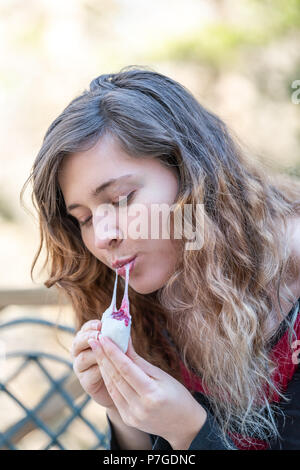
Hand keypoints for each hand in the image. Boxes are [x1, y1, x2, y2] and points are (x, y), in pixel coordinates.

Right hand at [71, 319, 116, 409]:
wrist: (122, 387)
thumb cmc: (121, 364)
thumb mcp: (122, 349)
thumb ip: (121, 339)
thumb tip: (125, 326)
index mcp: (88, 340)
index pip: (85, 329)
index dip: (91, 326)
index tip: (100, 324)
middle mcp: (80, 353)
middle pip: (77, 342)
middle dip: (88, 337)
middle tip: (99, 335)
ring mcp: (81, 368)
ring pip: (82, 358)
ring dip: (94, 353)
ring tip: (106, 350)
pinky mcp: (85, 382)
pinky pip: (89, 374)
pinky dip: (98, 369)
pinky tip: (108, 366)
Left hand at [88, 335, 206, 448]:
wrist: (184, 425)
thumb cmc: (176, 394)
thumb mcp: (162, 375)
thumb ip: (139, 361)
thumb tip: (124, 341)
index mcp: (152, 394)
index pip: (126, 369)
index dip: (112, 352)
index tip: (103, 337)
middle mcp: (140, 407)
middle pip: (116, 377)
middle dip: (103, 356)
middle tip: (94, 339)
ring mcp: (132, 416)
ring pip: (112, 386)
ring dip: (103, 366)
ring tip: (96, 349)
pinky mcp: (128, 419)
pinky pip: (114, 395)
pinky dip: (109, 379)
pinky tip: (104, 366)